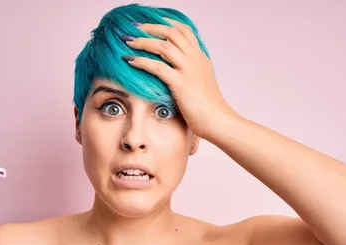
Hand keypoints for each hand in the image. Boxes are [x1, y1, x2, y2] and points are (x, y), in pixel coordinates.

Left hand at [122, 18, 236, 139]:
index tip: (152, 21)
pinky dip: (142, 61)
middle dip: (151, 27)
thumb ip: (191, 73)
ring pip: (163, 46)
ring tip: (128, 41)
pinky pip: (158, 67)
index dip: (168, 23)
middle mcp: (195, 60)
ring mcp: (188, 71)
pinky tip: (130, 60)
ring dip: (143, 41)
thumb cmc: (208, 108)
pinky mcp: (181, 84)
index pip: (185, 31)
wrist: (218, 121)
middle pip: (172, 33)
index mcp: (200, 58)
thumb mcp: (202, 83)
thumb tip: (176, 72)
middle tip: (134, 27)